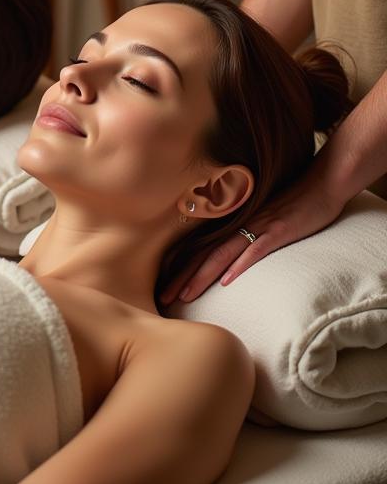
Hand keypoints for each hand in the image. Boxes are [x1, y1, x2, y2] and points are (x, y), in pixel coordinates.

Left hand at [160, 167, 345, 304]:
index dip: (181, 269)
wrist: (322, 184)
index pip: (201, 250)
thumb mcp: (264, 219)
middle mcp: (240, 225)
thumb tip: (232, 257)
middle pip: (204, 254)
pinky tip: (227, 281)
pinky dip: (240, 265)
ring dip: (201, 276)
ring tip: (184, 295)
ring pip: (222, 254)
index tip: (165, 289)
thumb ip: (247, 234)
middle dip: (182, 278)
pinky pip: (256, 249)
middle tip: (162, 299)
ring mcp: (258, 227)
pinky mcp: (278, 230)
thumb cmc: (295, 203)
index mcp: (235, 224)